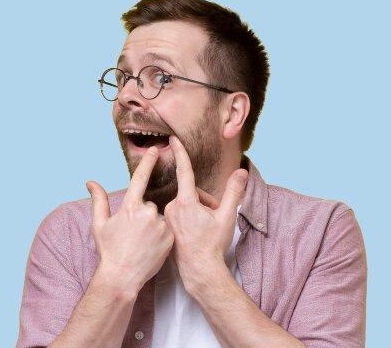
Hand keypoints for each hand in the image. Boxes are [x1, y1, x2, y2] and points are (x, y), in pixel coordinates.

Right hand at [86, 146, 173, 292]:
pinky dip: (161, 233)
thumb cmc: (109, 250)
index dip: (149, 161)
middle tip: (134, 233)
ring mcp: (160, 225)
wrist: (122, 277)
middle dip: (141, 214)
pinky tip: (151, 246)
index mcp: (129, 207)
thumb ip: (98, 200)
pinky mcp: (170, 236)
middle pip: (148, 204)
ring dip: (151, 224)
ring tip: (142, 242)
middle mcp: (147, 212)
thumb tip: (90, 182)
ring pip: (157, 217)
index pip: (140, 177)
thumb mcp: (99, 224)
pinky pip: (166, 228)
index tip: (156, 150)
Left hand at [164, 136, 247, 290]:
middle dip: (205, 201)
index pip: (184, 171)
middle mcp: (173, 207)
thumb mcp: (227, 216)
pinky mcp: (167, 225)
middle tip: (214, 217)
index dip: (180, 153)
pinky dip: (189, 217)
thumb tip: (242, 172)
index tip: (172, 139)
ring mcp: (168, 217)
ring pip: (186, 203)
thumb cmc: (213, 244)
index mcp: (186, 202)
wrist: (199, 270)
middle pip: (192, 192)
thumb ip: (234, 192)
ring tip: (205, 227)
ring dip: (197, 209)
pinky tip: (195, 232)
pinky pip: (179, 213)